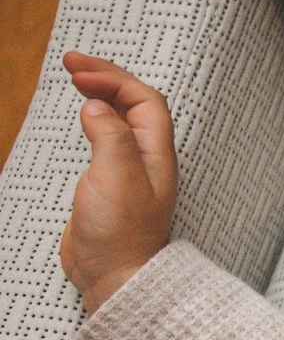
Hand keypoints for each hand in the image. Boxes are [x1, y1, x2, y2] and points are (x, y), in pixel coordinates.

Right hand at [58, 52, 177, 312]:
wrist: (114, 277)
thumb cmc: (121, 235)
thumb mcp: (115, 177)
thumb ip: (110, 137)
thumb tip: (98, 107)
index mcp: (156, 155)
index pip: (145, 101)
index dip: (114, 79)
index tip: (78, 72)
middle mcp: (147, 160)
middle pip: (135, 104)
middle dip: (106, 77)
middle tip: (71, 62)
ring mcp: (129, 171)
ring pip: (122, 120)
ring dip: (102, 94)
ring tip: (77, 77)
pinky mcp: (109, 184)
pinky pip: (107, 139)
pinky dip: (94, 118)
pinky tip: (83, 116)